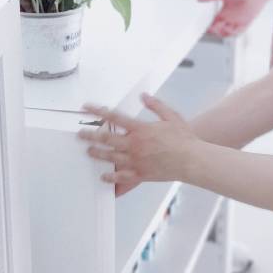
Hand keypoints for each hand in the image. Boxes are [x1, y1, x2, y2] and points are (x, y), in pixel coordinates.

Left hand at [78, 94, 197, 194]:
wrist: (191, 160)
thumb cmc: (183, 138)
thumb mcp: (171, 116)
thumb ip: (156, 105)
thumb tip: (144, 96)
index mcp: (140, 129)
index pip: (114, 117)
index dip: (98, 111)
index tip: (86, 108)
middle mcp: (134, 145)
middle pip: (106, 139)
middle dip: (91, 136)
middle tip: (81, 135)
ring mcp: (135, 161)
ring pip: (110, 157)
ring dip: (97, 154)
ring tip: (89, 151)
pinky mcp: (140, 174)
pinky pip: (121, 176)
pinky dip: (110, 177)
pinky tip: (103, 176)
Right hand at [198, 0, 272, 37]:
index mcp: (224, 13)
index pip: (213, 23)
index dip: (209, 26)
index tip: (204, 27)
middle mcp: (230, 19)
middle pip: (218, 30)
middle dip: (214, 31)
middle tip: (212, 28)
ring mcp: (237, 22)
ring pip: (227, 33)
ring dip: (222, 32)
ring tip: (220, 27)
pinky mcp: (245, 24)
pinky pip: (238, 32)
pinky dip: (232, 32)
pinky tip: (228, 28)